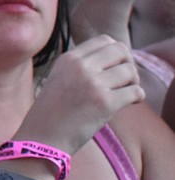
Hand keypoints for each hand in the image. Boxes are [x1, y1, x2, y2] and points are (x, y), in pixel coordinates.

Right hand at [19, 35, 144, 153]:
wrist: (41, 139)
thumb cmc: (51, 113)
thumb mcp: (58, 79)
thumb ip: (80, 67)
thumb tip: (114, 60)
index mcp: (68, 59)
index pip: (104, 40)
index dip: (116, 53)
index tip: (115, 67)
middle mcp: (80, 67)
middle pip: (121, 50)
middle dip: (128, 64)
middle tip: (125, 80)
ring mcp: (93, 84)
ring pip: (130, 71)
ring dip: (133, 82)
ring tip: (126, 94)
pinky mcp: (105, 103)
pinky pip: (135, 91)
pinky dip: (138, 97)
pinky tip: (130, 103)